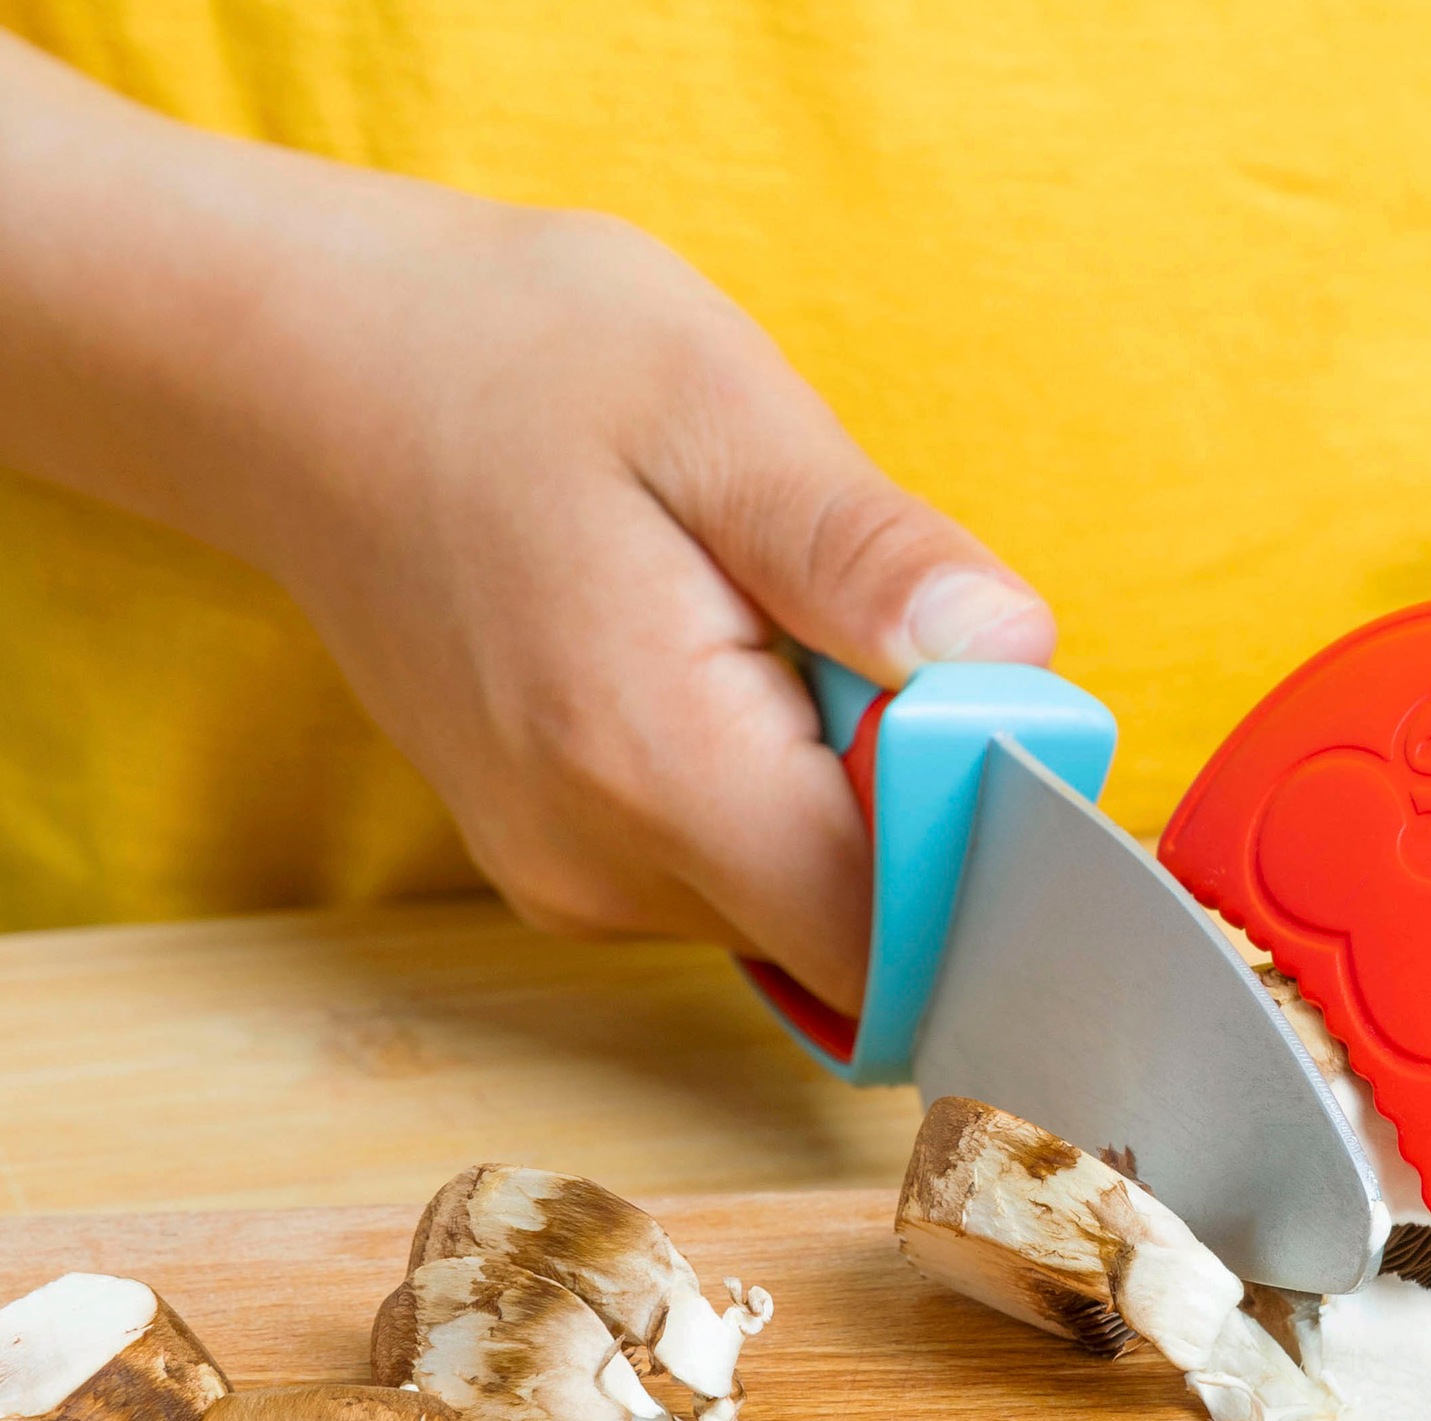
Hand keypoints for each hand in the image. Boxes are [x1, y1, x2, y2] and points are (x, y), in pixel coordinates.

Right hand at [250, 200, 1052, 1013]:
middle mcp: (606, 870)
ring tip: (760, 632)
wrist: (300, 381)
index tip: (976, 717)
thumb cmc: (504, 362)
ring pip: (796, 902)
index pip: (890, 929)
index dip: (975, 850)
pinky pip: (731, 873)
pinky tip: (713, 668)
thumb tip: (1012, 651)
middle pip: (854, 924)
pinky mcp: (564, 869)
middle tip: (854, 636)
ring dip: (834, 791)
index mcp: (656, 770)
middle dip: (910, 808)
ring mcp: (575, 884)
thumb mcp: (713, 404)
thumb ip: (866, 556)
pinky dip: (768, 790)